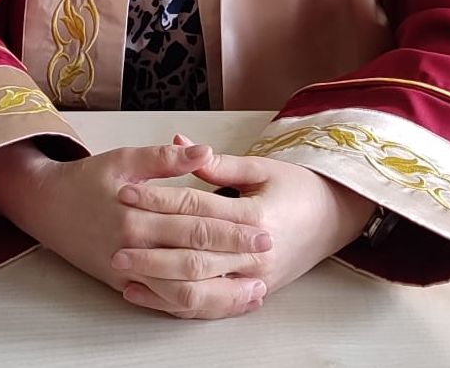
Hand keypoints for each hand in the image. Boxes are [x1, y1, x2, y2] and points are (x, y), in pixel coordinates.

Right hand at [0, 140, 271, 316]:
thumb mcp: (124, 158)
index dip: (230, 224)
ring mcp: (130, 271)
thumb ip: (165, 158)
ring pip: (182, 290)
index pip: (193, 219)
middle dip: (234, 256)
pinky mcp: (126, 285)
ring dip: (221, 293)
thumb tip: (204, 151)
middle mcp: (135, 245)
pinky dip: (195, 305)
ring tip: (255, 290)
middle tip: (268, 254)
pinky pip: (165, 302)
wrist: (47, 208)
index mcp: (137, 211)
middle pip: (193, 257)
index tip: (262, 225)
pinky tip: (220, 302)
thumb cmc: (88, 180)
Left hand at [112, 131, 374, 316]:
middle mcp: (255, 254)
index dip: (160, 202)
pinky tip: (144, 294)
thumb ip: (218, 164)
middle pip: (193, 255)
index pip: (197, 210)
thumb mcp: (261, 167)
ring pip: (198, 290)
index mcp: (257, 216)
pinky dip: (172, 303)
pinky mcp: (251, 294)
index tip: (128, 193)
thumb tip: (177, 143)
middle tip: (115, 243)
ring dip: (158, 282)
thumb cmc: (297, 187)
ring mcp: (254, 279)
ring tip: (123, 273)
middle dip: (152, 250)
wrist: (334, 219)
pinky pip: (207, 306)